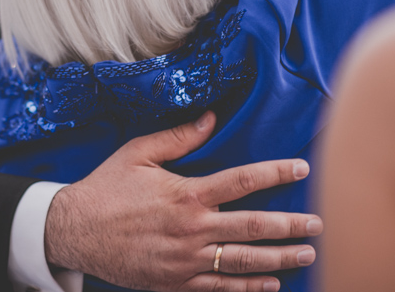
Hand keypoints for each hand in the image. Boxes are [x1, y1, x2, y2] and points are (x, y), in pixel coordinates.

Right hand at [44, 112, 321, 291]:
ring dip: (280, 258)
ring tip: (307, 254)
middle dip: (291, 225)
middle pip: (254, 227)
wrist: (75, 231)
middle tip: (319, 223)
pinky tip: (271, 284)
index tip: (300, 168)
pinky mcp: (176, 282)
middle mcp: (193, 229)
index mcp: (186, 194)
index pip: (242, 181)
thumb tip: (211, 119)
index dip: (275, 173)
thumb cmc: (106, 188)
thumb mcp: (137, 153)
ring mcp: (186, 260)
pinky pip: (221, 289)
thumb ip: (178, 137)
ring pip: (244, 261)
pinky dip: (249, 288)